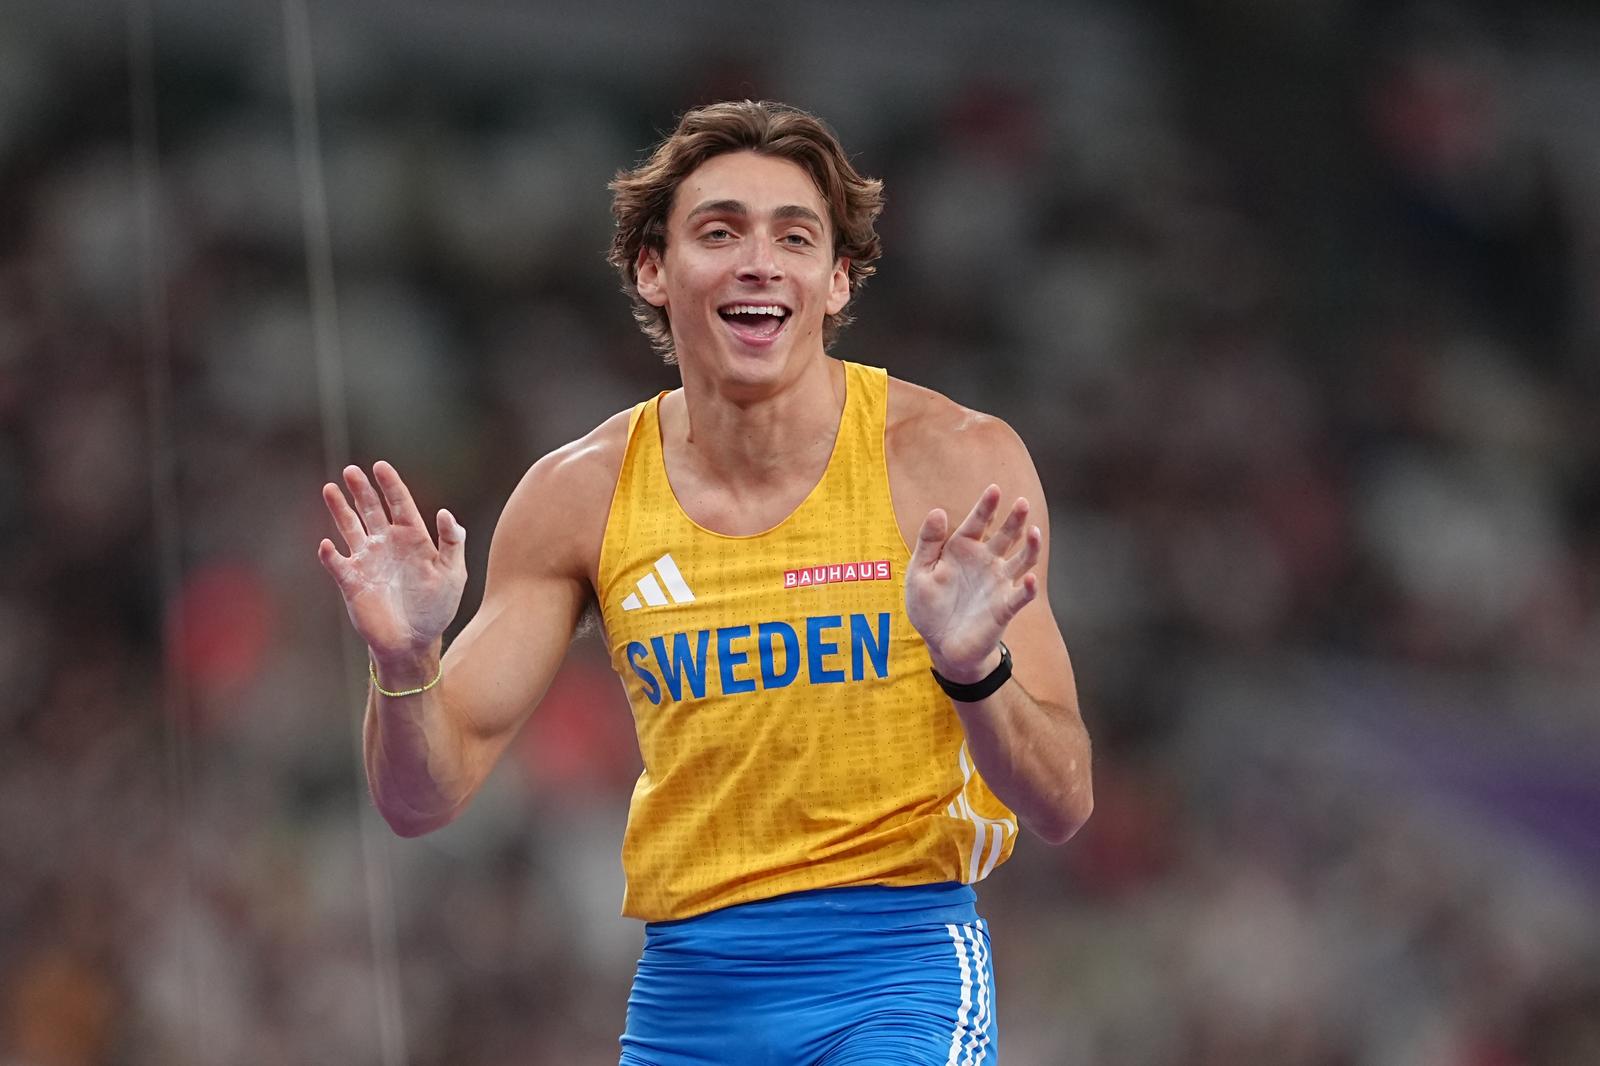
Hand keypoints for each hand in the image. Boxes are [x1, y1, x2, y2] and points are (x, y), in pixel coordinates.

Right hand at [317, 461, 466, 665]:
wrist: (413, 642)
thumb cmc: (436, 608)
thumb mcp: (453, 574)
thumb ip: (452, 543)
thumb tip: (445, 512)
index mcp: (412, 538)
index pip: (400, 504)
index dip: (390, 485)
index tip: (381, 467)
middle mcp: (386, 544)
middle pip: (370, 509)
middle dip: (361, 490)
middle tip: (352, 470)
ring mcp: (367, 560)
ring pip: (349, 527)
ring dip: (339, 509)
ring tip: (331, 488)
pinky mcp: (352, 581)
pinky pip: (336, 563)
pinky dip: (330, 554)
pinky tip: (327, 545)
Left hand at [905, 485, 1040, 682]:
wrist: (941, 644)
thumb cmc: (929, 607)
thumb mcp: (919, 572)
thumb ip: (928, 542)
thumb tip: (938, 511)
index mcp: (963, 549)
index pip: (977, 522)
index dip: (986, 506)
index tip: (994, 489)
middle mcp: (986, 561)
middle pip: (1006, 535)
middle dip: (1015, 519)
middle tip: (1022, 503)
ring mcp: (998, 583)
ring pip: (1021, 559)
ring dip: (1030, 546)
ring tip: (1034, 532)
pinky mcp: (1005, 607)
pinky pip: (1021, 595)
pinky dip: (1028, 587)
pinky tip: (1029, 579)